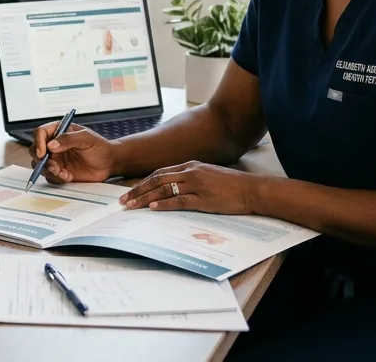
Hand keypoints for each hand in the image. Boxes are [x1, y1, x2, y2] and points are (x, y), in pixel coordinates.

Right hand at [30, 122, 116, 183]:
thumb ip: (69, 139)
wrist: (109, 163)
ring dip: (49, 171)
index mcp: (59, 131)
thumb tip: (51, 145)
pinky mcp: (60, 172)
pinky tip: (68, 176)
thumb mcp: (87, 138)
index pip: (40, 133)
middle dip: (41, 160)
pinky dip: (57, 178)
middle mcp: (54, 145)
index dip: (38, 142)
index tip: (43, 152)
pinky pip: (51, 176)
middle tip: (53, 166)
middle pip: (36, 150)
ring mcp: (56, 159)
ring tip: (63, 173)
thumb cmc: (100, 146)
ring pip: (41, 165)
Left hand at [120, 161, 262, 213]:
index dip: (143, 182)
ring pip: (164, 189)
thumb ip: (191, 179)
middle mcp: (191, 172)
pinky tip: (153, 209)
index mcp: (191, 165)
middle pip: (157, 179)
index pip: (160, 172)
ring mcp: (196, 185)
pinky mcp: (204, 199)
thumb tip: (174, 188)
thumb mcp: (208, 176)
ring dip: (145, 198)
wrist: (252, 190)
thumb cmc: (232, 185)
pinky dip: (164, 204)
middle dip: (138, 190)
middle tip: (123, 200)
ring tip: (132, 206)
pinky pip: (179, 201)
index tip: (130, 191)